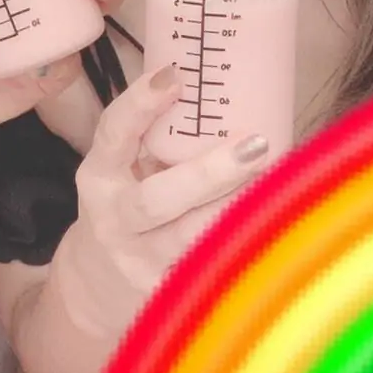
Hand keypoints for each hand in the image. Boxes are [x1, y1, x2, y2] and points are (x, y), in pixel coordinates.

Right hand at [58, 62, 269, 337]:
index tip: (176, 76)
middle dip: (210, 174)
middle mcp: (115, 220)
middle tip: (256, 145)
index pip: (113, 134)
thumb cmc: (124, 207)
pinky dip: (245, 247)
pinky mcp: (167, 296)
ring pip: (192, 239)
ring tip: (279, 184)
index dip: (140, 104)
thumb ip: (156, 140)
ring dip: (238, 211)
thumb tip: (228, 87)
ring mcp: (140, 263)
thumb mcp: (121, 171)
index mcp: (99, 177)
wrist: (93, 285)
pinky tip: (278, 226)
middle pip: (159, 199)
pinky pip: (211, 270)